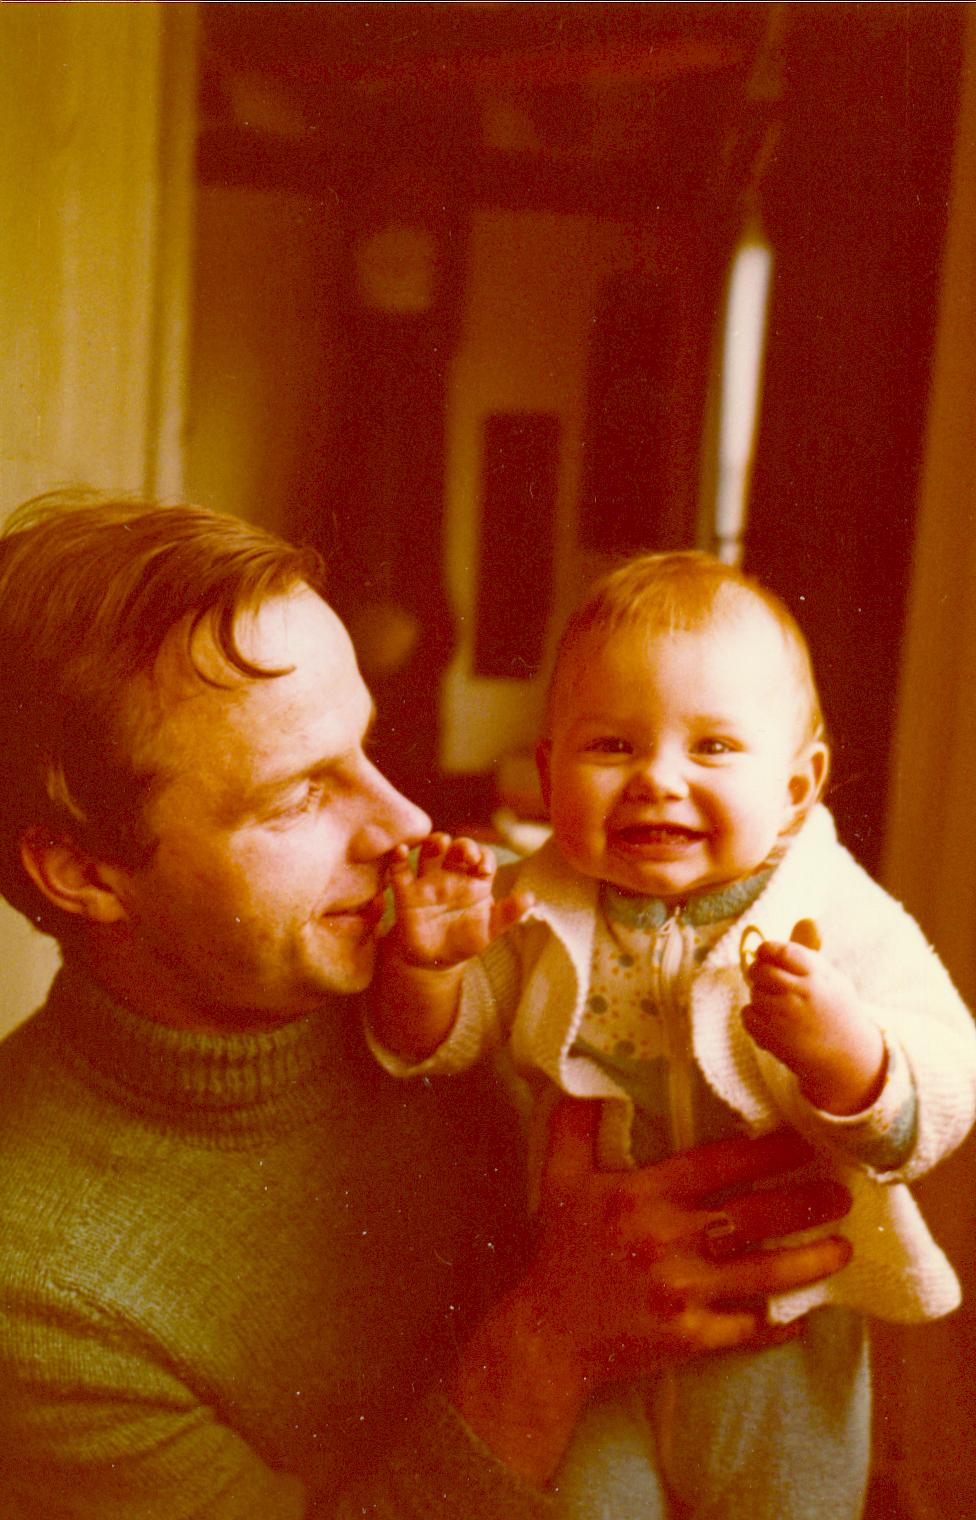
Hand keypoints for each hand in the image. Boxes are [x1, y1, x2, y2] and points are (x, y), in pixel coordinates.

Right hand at [386, 833, 530, 968]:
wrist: (433, 962)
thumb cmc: (464, 941)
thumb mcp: (489, 930)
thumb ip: (508, 913)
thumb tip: (531, 898)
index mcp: (475, 882)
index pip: (482, 858)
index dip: (484, 857)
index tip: (484, 870)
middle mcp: (452, 875)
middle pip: (457, 849)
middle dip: (463, 845)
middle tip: (467, 855)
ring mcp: (429, 881)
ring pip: (430, 852)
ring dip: (434, 842)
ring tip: (440, 843)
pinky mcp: (407, 892)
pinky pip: (399, 870)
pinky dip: (398, 858)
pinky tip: (401, 852)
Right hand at [529, 1098, 851, 1380]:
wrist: (548, 1337)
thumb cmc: (560, 1251)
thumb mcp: (559, 1179)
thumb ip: (574, 1125)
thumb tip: (586, 1077)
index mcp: (644, 1196)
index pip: (718, 1165)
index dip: (765, 1151)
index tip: (803, 1142)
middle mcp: (669, 1240)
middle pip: (755, 1216)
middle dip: (806, 1204)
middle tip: (842, 1194)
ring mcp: (684, 1292)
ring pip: (764, 1273)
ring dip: (810, 1261)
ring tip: (844, 1248)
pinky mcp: (690, 1337)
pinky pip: (747, 1328)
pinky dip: (779, 1323)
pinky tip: (805, 1315)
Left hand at [742, 919, 885, 1113]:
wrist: (846, 1057)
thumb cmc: (835, 1010)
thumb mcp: (830, 978)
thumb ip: (810, 952)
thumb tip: (806, 919)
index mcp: (817, 976)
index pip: (783, 952)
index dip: (768, 949)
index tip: (766, 952)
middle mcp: (801, 994)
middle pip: (761, 970)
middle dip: (758, 970)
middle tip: (765, 976)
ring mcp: (785, 1017)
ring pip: (754, 992)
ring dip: (759, 994)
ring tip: (777, 1003)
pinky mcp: (773, 1038)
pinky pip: (747, 1015)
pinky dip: (754, 1015)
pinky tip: (771, 1020)